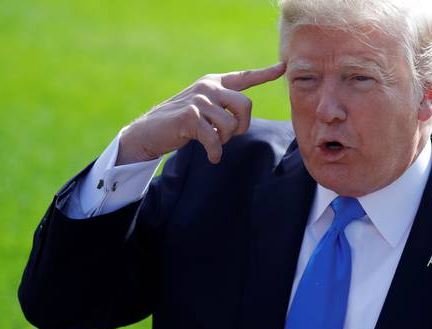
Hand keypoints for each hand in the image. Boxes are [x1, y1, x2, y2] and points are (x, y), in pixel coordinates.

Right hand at [117, 62, 285, 164]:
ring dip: (224, 140)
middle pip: (245, 106)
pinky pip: (215, 139)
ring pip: (230, 125)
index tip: (283, 67)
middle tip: (229, 135)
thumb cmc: (180, 123)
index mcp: (214, 82)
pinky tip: (211, 157)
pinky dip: (215, 152)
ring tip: (212, 142)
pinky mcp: (190, 116)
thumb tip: (242, 116)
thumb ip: (222, 106)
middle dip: (242, 126)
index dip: (265, 74)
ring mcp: (199, 100)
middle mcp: (208, 86)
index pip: (244, 77)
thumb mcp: (203, 108)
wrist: (149, 132)